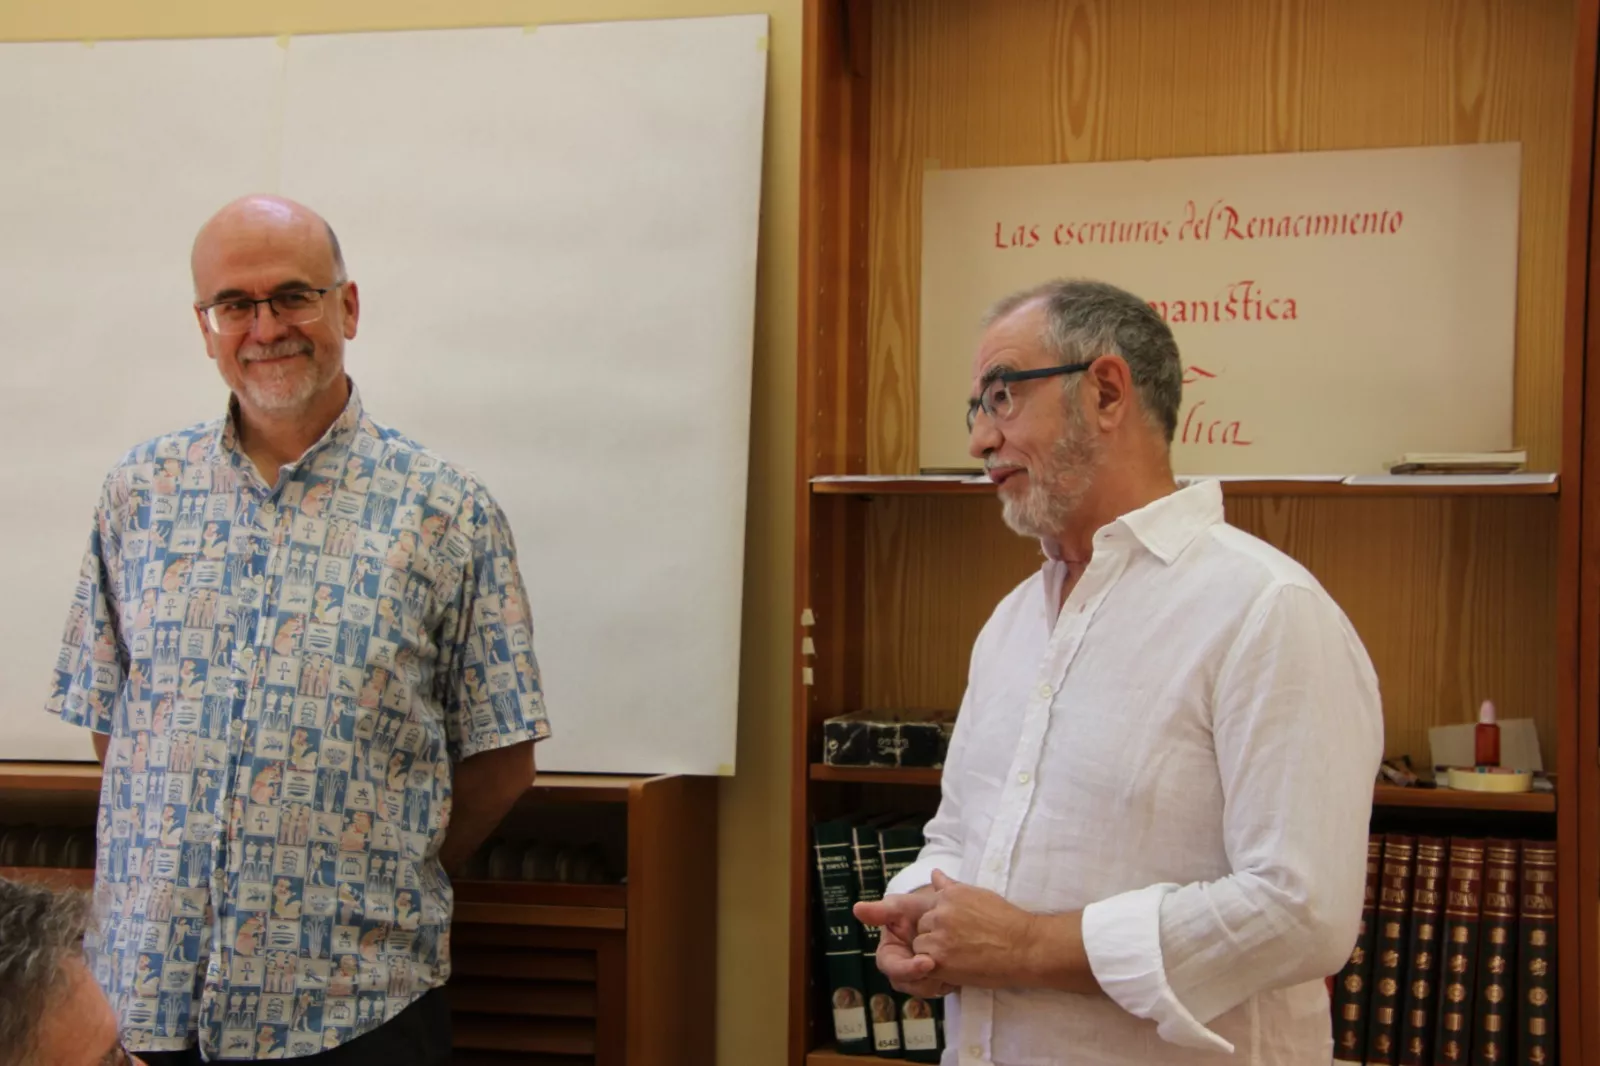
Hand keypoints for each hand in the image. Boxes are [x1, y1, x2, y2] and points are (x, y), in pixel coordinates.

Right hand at [854, 890, 955, 997]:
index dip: (906, 969)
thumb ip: (882, 910)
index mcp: (889, 953)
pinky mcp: (936, 982)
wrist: (951, 914)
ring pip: (924, 990)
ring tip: (954, 965)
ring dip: (939, 980)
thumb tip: (856, 908)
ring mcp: (919, 978)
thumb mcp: (903, 906)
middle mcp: (901, 969)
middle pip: (907, 984)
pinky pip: (940, 990)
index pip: (890, 967)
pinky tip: (959, 969)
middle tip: (945, 969)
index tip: (927, 963)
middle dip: (924, 979)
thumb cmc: (921, 909)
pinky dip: (950, 981)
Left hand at [910, 869, 1036, 988]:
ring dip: (933, 952)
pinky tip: (955, 968)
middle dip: (934, 935)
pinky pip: (923, 963)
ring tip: (958, 957)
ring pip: (920, 945)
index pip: (928, 906)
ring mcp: (939, 935)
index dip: (939, 921)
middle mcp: (941, 912)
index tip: (955, 930)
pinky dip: (935, 967)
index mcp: (950, 894)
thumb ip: (952, 887)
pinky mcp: (940, 959)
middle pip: (922, 925)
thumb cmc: (1007, 922)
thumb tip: (934, 873)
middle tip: (958, 945)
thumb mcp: (980, 895)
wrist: (1025, 948)